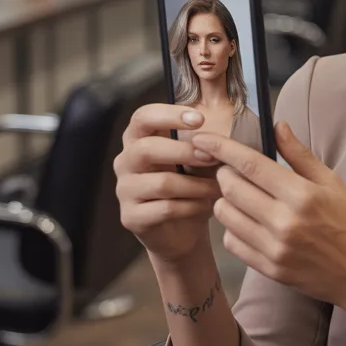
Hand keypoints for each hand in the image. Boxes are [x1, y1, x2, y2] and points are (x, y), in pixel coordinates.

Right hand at [114, 104, 221, 263]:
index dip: (169, 115)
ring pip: (161, 182)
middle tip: (212, 158)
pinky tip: (205, 206)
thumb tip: (221, 138)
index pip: (142, 117)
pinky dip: (191, 206)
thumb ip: (204, 147)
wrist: (182, 231)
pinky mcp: (130, 217)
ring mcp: (124, 190)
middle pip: (146, 148)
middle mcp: (125, 162)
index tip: (199, 119)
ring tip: (218, 188)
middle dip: (184, 151)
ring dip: (196, 185)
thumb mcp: (199, 162)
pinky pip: (165, 208)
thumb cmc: (191, 187)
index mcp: (139, 140)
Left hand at [191, 123, 345, 316]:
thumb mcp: (333, 183)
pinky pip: (232, 243)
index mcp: (302, 195)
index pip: (250, 164)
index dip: (221, 148)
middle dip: (224, 173)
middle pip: (230, 188)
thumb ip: (299, 155)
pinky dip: (233, 228)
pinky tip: (249, 222)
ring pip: (226, 215)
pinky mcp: (268, 269)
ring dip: (226, 200)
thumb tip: (277, 126)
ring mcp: (274, 249)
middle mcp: (284, 222)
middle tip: (233, 170)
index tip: (202, 138)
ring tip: (243, 197)